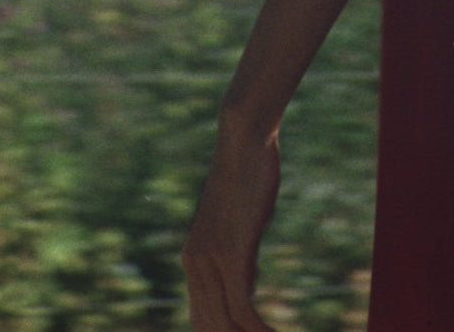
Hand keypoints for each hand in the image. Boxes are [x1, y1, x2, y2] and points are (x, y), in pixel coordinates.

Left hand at [182, 128, 281, 331]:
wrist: (242, 141)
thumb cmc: (246, 175)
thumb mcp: (238, 225)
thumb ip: (237, 255)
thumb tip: (245, 281)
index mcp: (193, 258)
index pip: (200, 317)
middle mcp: (195, 264)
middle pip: (209, 327)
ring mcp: (211, 260)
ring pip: (225, 324)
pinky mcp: (232, 254)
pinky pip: (242, 308)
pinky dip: (260, 329)